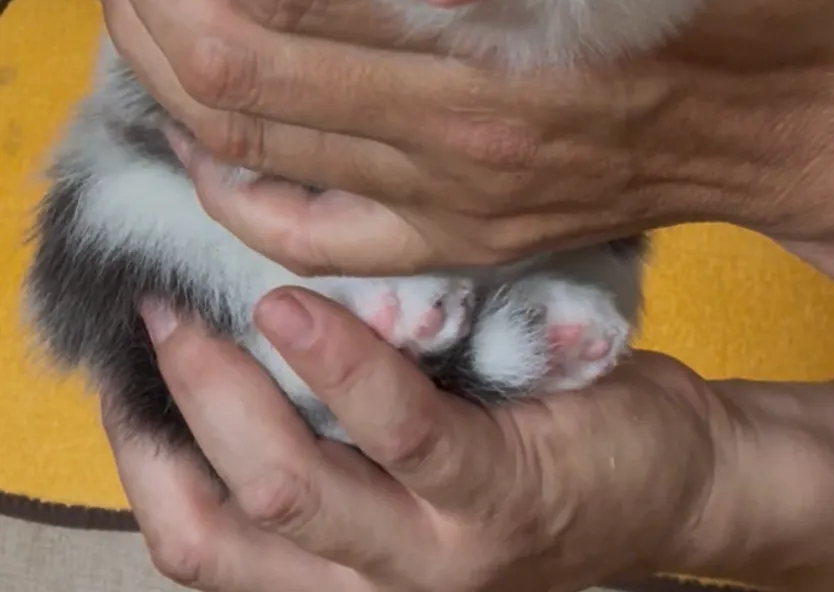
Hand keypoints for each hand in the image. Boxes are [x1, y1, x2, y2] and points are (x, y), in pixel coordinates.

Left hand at [84, 0, 833, 286]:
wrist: (832, 139)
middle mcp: (464, 152)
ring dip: (161, 61)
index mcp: (521, 67)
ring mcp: (455, 207)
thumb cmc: (809, 14)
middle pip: (238, 82)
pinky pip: (305, 236)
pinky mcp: (464, 232)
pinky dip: (224, 179)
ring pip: (247, 159)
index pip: (297, 4)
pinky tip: (192, 109)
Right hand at [106, 285, 833, 591]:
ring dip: (222, 392)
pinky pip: (399, 430)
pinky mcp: (499, 493)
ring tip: (189, 302)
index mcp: (343, 570)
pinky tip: (293, 303)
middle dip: (165, 416)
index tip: (116, 369)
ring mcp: (435, 554)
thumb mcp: (414, 449)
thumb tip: (236, 309)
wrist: (683, 478)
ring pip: (287, 488)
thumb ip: (333, 413)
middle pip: (218, 528)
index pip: (200, 544)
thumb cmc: (532, 434)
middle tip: (146, 311)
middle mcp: (374, 583)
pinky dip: (337, 364)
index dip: (140, 463)